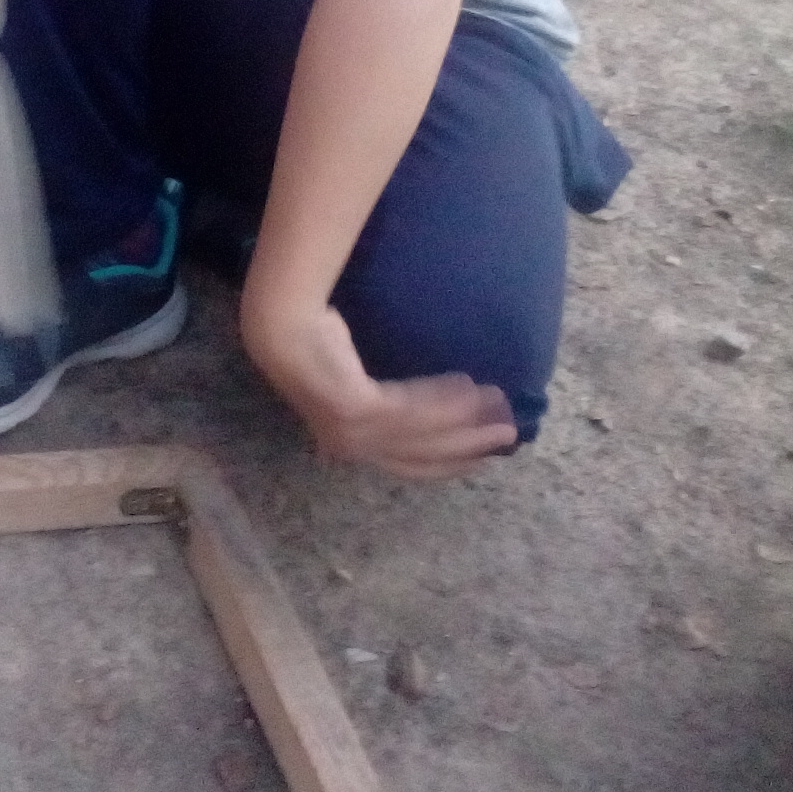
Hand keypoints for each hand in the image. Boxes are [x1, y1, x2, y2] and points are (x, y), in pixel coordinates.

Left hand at [242, 299, 518, 479]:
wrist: (284, 326)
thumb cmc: (317, 346)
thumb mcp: (355, 381)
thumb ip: (387, 401)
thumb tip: (427, 404)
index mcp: (350, 445)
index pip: (409, 465)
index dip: (450, 462)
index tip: (484, 455)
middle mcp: (350, 446)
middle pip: (421, 455)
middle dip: (467, 445)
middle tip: (507, 431)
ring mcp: (350, 430)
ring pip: (420, 433)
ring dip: (463, 421)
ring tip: (497, 404)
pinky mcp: (353, 408)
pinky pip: (408, 409)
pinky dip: (440, 401)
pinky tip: (466, 386)